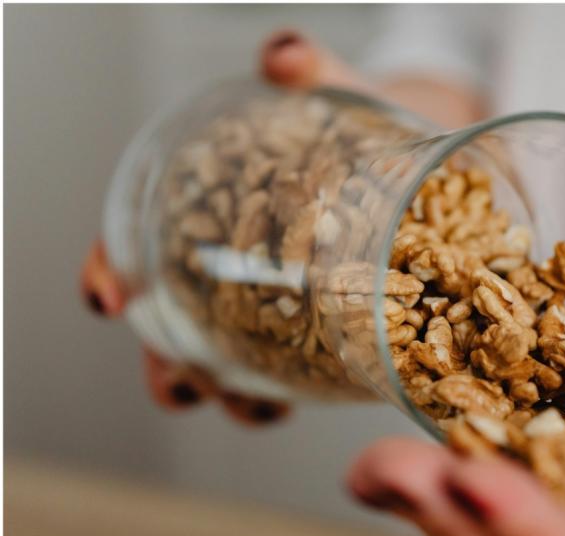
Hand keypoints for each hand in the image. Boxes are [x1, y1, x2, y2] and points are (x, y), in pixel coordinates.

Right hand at [81, 30, 484, 421]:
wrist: (410, 149)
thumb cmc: (353, 120)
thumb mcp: (332, 90)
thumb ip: (306, 69)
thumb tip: (284, 56)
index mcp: (207, 211)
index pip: (133, 245)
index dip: (110, 271)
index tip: (109, 297)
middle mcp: (229, 268)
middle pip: (173, 327)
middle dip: (167, 364)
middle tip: (186, 380)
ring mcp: (274, 306)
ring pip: (229, 366)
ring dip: (231, 396)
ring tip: (260, 406)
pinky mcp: (323, 331)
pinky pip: (294, 376)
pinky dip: (290, 393)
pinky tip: (309, 397)